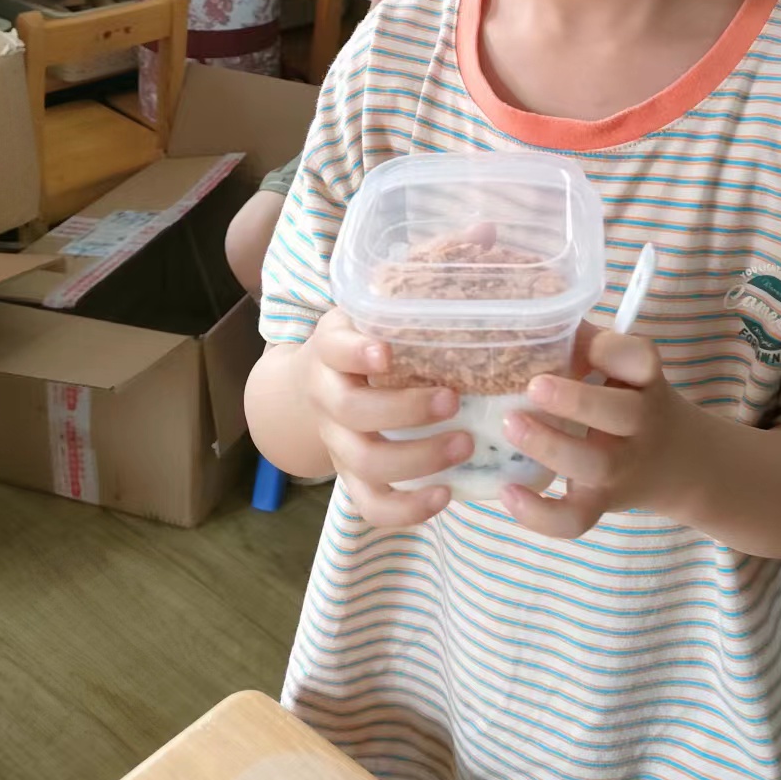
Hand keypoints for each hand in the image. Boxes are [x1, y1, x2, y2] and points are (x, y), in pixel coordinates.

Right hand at [299, 311, 471, 526]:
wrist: (314, 386)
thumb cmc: (363, 341)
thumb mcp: (371, 313)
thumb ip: (404, 301)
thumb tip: (463, 270)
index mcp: (330, 351)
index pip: (335, 348)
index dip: (357, 353)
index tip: (387, 352)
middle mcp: (327, 398)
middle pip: (353, 411)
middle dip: (406, 410)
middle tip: (454, 400)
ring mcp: (337, 443)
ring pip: (365, 463)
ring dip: (418, 458)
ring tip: (466, 444)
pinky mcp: (351, 478)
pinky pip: (371, 505)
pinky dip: (407, 509)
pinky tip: (445, 495)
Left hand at [499, 324, 700, 539]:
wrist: (682, 463)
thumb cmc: (633, 399)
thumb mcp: (625, 368)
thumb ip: (586, 343)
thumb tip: (532, 319)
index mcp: (644, 380)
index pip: (642, 359)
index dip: (613, 351)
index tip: (578, 343)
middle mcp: (641, 423)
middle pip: (622, 414)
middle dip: (576, 400)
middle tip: (533, 386)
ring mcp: (622, 468)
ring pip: (595, 465)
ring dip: (550, 446)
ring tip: (510, 424)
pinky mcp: (601, 502)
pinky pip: (575, 519)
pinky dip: (540, 514)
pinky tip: (507, 491)